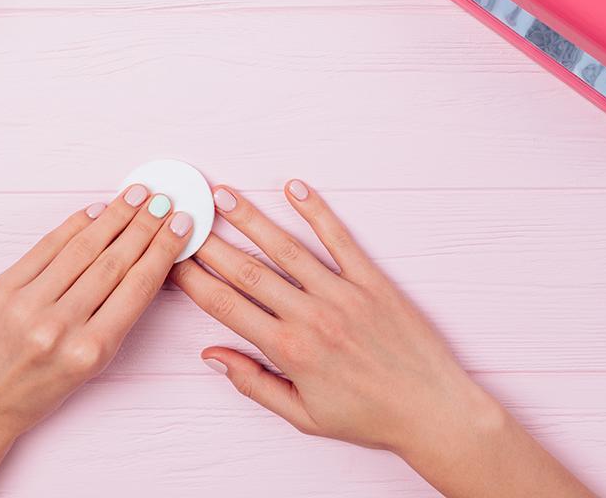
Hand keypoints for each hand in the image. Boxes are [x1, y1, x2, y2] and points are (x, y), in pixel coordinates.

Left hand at [0, 184, 193, 497]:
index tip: (181, 227)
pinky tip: (95, 211)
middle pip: (114, 262)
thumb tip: (140, 264)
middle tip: (164, 202)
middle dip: (144, 227)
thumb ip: (112, 319)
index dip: (163, 251)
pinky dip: (73, 225)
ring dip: (115, 217)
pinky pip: (46, 247)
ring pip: (82, 249)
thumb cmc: (34, 392)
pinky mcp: (2, 289)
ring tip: (136, 196)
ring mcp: (28, 305)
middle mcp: (60, 327)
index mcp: (90, 352)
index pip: (137, 287)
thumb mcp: (87, 368)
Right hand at [172, 179, 595, 497]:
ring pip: (286, 248)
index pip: (226, 306)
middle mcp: (311, 316)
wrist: (433, 411)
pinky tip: (295, 188)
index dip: (193, 280)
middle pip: (247, 271)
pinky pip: (339, 240)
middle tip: (185, 219)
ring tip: (223, 195)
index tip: (172, 260)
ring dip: (251, 219)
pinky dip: (317, 211)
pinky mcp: (373, 281)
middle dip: (210, 243)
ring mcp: (343, 294)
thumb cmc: (369, 417)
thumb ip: (254, 384)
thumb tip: (212, 356)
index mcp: (289, 351)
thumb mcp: (303, 416)